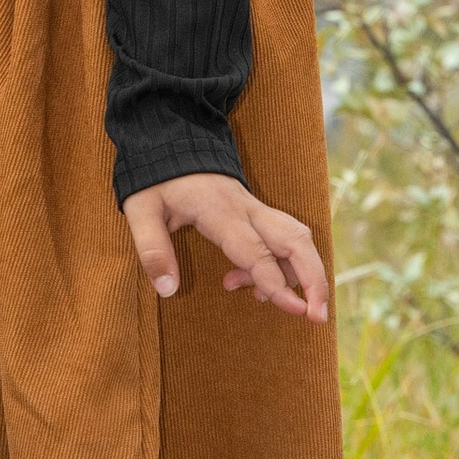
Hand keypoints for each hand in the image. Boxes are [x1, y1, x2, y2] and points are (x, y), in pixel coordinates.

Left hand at [122, 174, 328, 321]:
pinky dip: (282, 264)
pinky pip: (284, 238)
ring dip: (301, 273)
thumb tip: (168, 290)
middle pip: (297, 241)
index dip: (278, 284)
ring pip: (297, 239)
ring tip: (269, 301)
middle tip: (318, 317)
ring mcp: (256, 209)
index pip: (258, 252)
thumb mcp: (140, 210)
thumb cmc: (155, 180)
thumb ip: (152, 249)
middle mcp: (248, 210)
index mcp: (221, 212)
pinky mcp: (257, 212)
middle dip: (315, 279)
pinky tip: (252, 282)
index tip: (298, 311)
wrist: (170, 141)